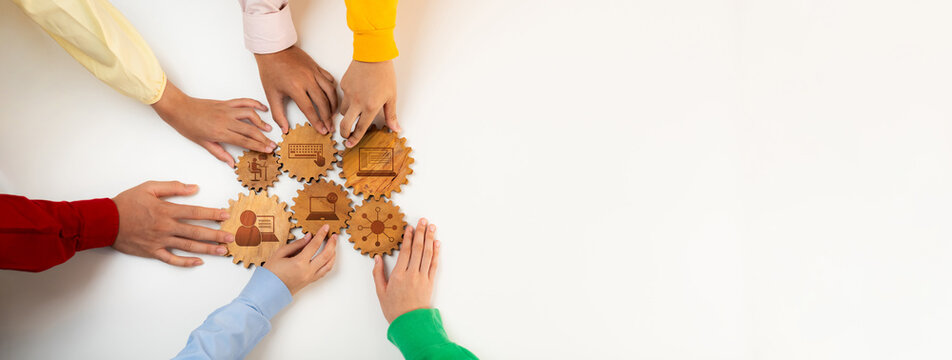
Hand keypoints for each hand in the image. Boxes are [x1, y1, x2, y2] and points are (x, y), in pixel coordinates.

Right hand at [111, 181, 233, 266]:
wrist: (105, 221)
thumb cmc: (126, 203)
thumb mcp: (148, 187)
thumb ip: (172, 187)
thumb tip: (194, 188)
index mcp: (166, 210)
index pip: (195, 212)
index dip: (212, 213)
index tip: (226, 215)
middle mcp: (166, 227)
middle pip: (196, 231)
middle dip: (216, 234)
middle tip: (232, 237)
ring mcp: (160, 241)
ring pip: (188, 246)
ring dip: (207, 249)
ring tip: (223, 251)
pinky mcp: (153, 252)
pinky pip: (172, 259)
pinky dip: (186, 262)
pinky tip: (199, 262)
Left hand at [152, 80, 275, 166]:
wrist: (179, 108)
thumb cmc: (188, 126)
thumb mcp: (203, 143)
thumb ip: (220, 153)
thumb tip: (232, 163)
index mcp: (220, 132)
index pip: (244, 141)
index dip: (258, 146)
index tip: (268, 150)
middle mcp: (226, 120)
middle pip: (250, 130)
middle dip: (263, 138)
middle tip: (273, 144)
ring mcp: (227, 110)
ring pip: (250, 114)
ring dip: (261, 122)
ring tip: (268, 129)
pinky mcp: (226, 103)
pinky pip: (243, 101)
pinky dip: (255, 104)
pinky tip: (262, 109)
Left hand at [254, 46, 338, 133]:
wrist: (273, 49)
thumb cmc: (271, 70)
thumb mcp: (271, 94)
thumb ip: (278, 114)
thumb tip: (284, 128)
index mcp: (295, 88)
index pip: (309, 109)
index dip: (317, 122)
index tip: (322, 130)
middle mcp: (307, 80)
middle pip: (323, 102)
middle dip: (328, 117)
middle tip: (330, 127)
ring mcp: (314, 72)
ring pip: (330, 91)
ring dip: (334, 104)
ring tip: (333, 114)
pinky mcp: (316, 67)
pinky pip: (329, 79)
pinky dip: (333, 89)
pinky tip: (332, 96)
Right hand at [264, 224, 337, 294]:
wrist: (267, 291)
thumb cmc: (271, 273)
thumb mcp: (279, 254)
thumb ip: (296, 245)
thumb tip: (308, 237)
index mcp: (299, 263)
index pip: (314, 245)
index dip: (321, 235)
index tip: (326, 227)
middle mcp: (307, 271)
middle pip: (326, 255)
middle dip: (332, 244)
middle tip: (334, 236)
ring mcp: (310, 278)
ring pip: (328, 265)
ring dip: (333, 254)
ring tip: (333, 246)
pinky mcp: (310, 281)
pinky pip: (324, 272)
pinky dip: (329, 263)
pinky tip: (329, 258)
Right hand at [340, 60, 398, 147]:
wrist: (373, 54)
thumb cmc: (384, 74)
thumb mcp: (391, 96)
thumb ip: (391, 115)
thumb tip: (396, 129)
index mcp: (370, 107)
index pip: (360, 128)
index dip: (355, 138)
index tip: (350, 144)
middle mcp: (357, 102)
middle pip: (345, 124)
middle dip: (344, 133)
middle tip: (346, 136)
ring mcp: (348, 93)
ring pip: (343, 110)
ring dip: (347, 114)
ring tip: (355, 111)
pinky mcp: (343, 85)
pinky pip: (343, 96)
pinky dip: (348, 99)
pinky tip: (356, 93)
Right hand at [372, 218, 439, 322]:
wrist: (409, 323)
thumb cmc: (394, 309)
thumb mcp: (380, 292)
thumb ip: (378, 274)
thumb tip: (377, 258)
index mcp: (398, 275)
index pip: (404, 251)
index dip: (408, 237)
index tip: (409, 227)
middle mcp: (411, 274)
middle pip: (417, 249)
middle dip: (420, 233)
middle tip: (422, 220)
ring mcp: (422, 278)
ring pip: (427, 254)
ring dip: (429, 238)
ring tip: (431, 227)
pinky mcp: (430, 282)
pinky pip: (434, 264)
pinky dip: (436, 253)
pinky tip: (437, 243)